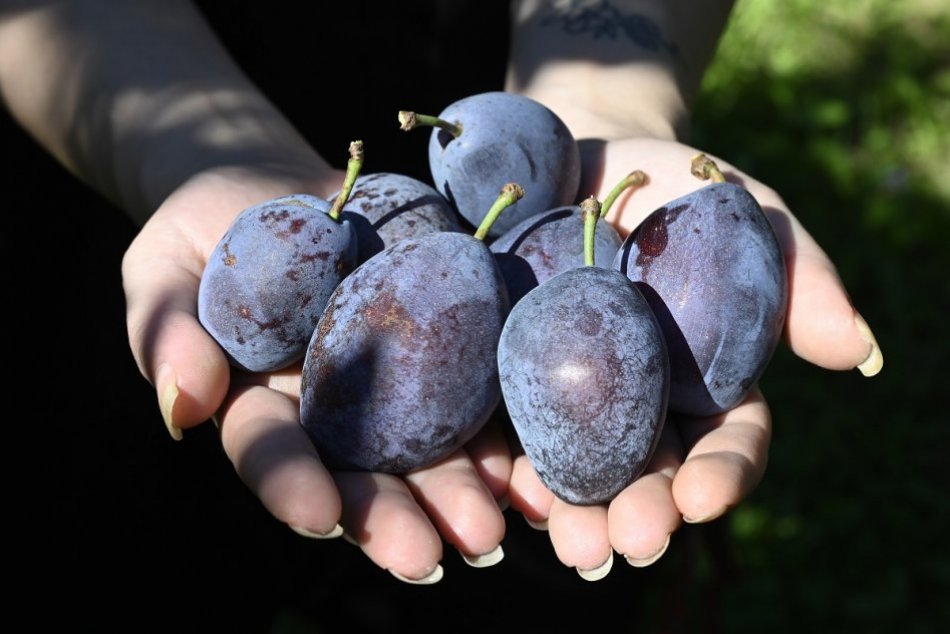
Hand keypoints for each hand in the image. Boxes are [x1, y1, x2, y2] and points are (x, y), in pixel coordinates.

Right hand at [121, 164, 511, 582]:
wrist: (284, 189)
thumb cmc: (208, 230)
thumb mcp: (165, 267)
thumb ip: (165, 332)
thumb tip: (182, 405)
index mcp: (264, 404)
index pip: (273, 452)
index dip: (292, 484)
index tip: (319, 513)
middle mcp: (335, 411)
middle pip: (363, 472)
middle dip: (393, 516)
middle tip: (429, 555)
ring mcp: (396, 381)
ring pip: (430, 449)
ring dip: (463, 492)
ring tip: (493, 530)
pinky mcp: (447, 341)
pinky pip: (480, 388)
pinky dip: (507, 430)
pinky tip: (531, 466)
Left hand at [504, 137, 883, 578]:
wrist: (582, 161)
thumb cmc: (679, 186)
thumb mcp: (747, 212)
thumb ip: (798, 276)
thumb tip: (860, 352)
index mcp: (707, 382)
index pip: (727, 441)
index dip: (722, 474)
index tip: (702, 497)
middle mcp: (640, 404)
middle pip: (647, 473)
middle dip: (641, 512)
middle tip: (628, 540)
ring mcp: (569, 396)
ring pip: (574, 467)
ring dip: (571, 511)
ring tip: (565, 537)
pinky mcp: (506, 376)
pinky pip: (504, 425)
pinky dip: (503, 460)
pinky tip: (498, 485)